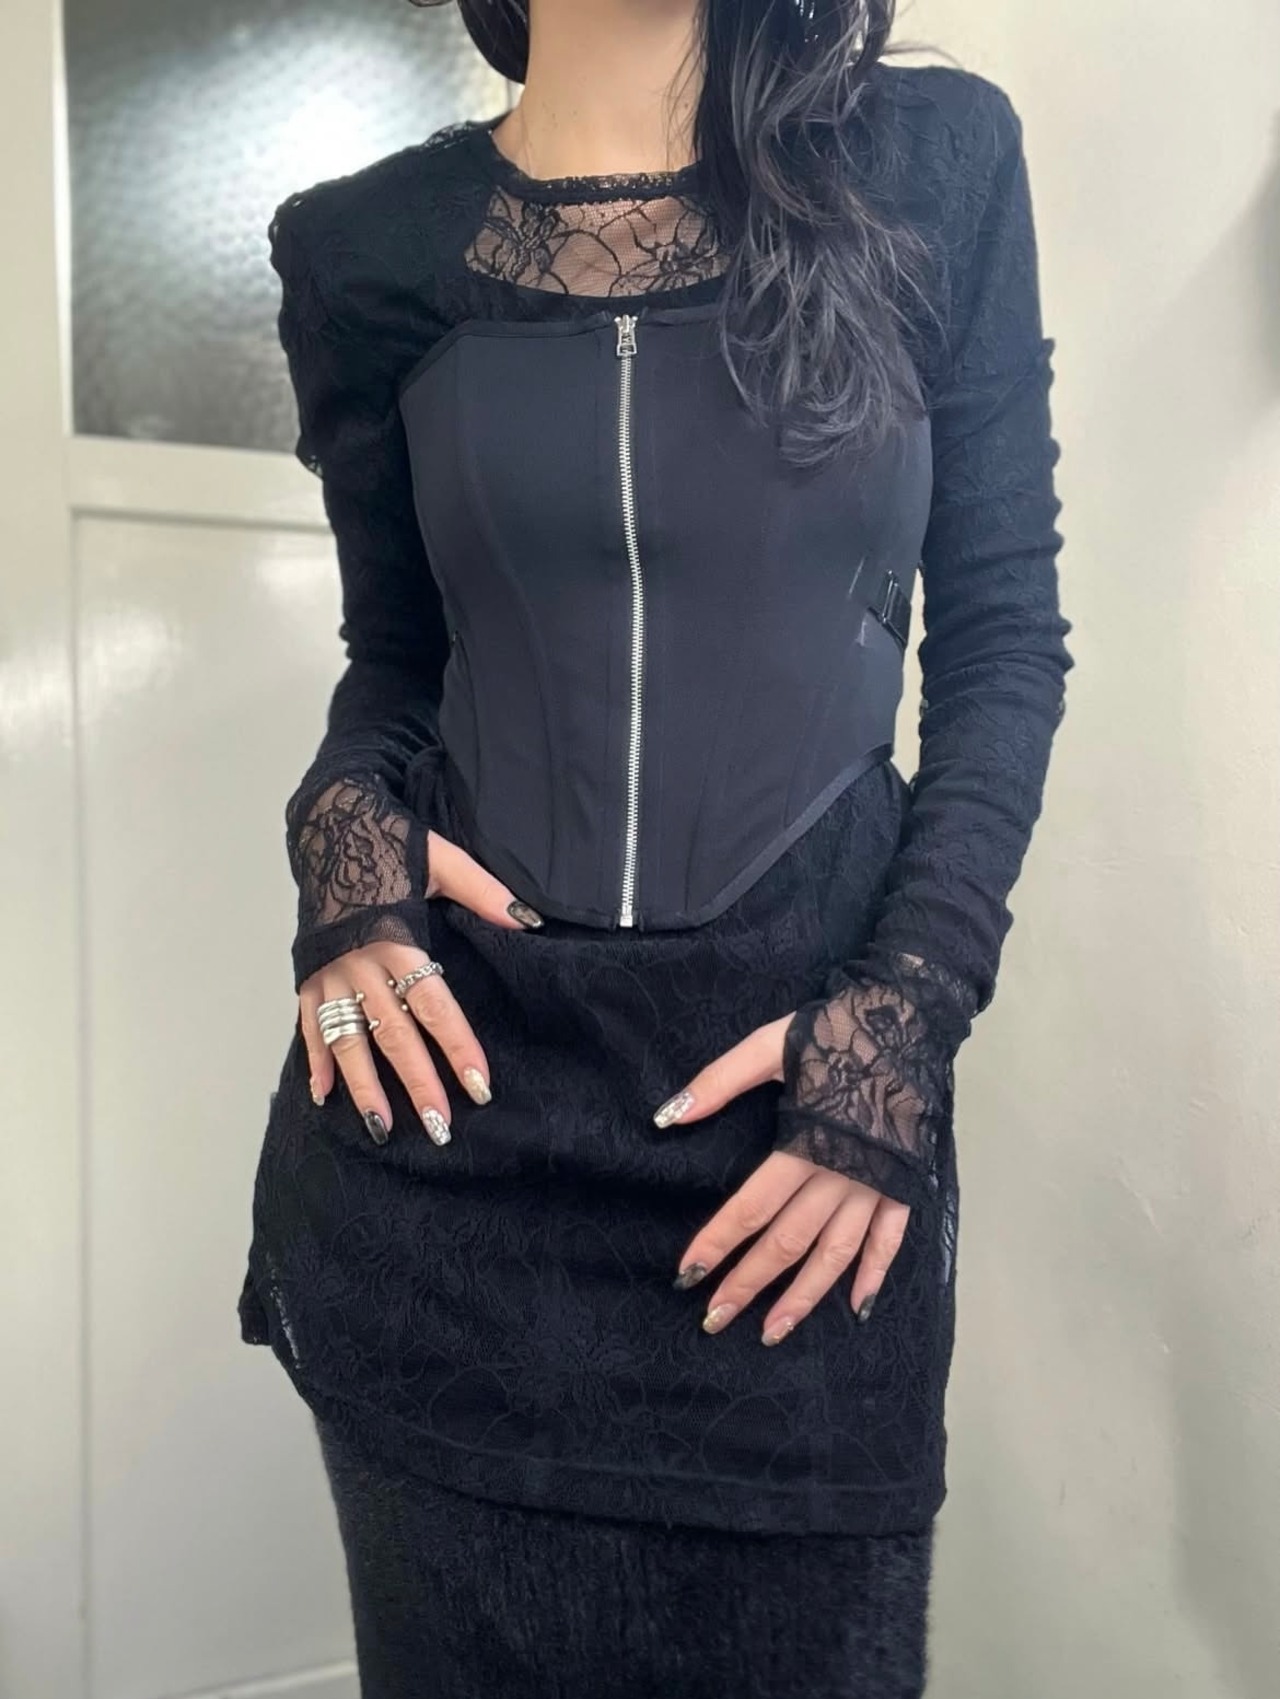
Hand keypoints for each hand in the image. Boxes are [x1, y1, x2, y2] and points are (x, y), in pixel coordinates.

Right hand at [298, 829, 539, 1145]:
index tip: (479, 1086)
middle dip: (416, 1084)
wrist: (329, 822)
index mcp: (397, 940)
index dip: (458, 1049)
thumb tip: (528, 921)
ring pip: (348, 1042)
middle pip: (394, 1036)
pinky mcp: (307, 977)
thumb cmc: (390, 842)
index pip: (435, 1007)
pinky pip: (309, 1027)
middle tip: (439, 1127)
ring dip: (364, 1088)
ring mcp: (330, 975)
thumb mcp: (443, 860)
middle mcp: (361, 965)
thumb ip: (484, 892)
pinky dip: (314, 1062)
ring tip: (382, 1129)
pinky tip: (324, 1097)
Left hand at [654, 1015, 910, 1342]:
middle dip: (750, 1284)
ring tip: (773, 1330)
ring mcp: (877, 1184)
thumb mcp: (769, 1045)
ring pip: (836, 1254)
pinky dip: (874, 1274)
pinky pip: (890, 1239)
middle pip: (788, 1241)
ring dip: (804, 1296)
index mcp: (805, 1144)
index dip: (718, 1243)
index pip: (752, 1207)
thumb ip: (719, 1081)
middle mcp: (841, 1174)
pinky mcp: (904, 1183)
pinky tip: (857, 1308)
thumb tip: (666, 1118)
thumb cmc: (834, 1030)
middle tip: (715, 1320)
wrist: (908, 1017)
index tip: (687, 1275)